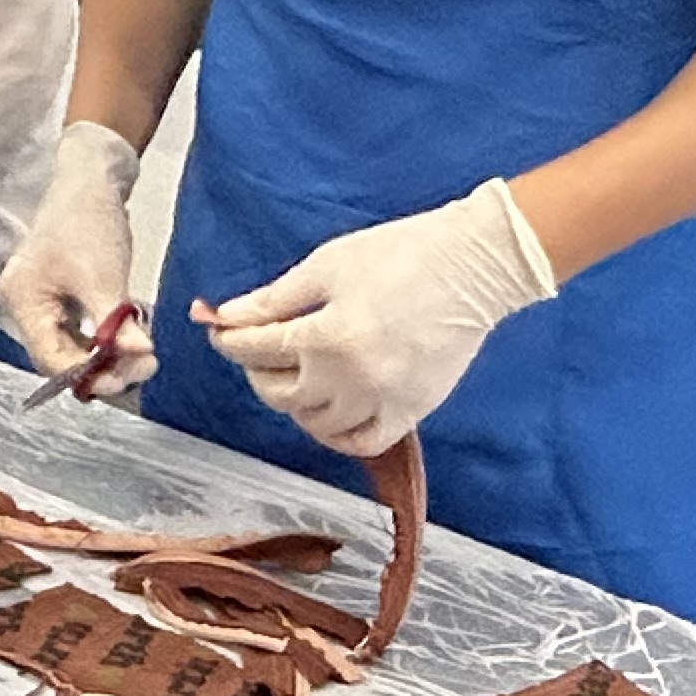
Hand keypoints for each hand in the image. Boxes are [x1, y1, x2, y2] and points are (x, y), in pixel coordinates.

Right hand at [0, 124, 155, 392]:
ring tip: (144, 356)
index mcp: (22, 301)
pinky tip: (130, 338)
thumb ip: (117, 322)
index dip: (91, 375)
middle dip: (104, 368)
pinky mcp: (58, 296)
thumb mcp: (104, 276)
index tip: (132, 374)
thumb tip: (140, 356)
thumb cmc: (87, 219)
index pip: (51, 360)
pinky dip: (105, 339)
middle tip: (145, 366)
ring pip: (72, 347)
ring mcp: (40, 302)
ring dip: (108, 357)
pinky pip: (79, 331)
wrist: (90, 178)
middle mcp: (24, 307)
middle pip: (60, 358)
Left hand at [196, 180, 556, 455]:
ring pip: (315, 424)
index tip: (221, 329)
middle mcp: (351, 378)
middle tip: (258, 351)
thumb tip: (224, 315)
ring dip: (294, 403)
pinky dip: (338, 434)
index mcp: (326, 336)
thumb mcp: (326, 267)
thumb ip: (273, 299)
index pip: (257, 349)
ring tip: (295, 377)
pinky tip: (330, 411)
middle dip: (257, 371)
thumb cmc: (402, 254)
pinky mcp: (412, 411)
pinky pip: (363, 442)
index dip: (230, 338)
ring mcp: (382, 400)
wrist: (474, 266)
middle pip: (279, 393)